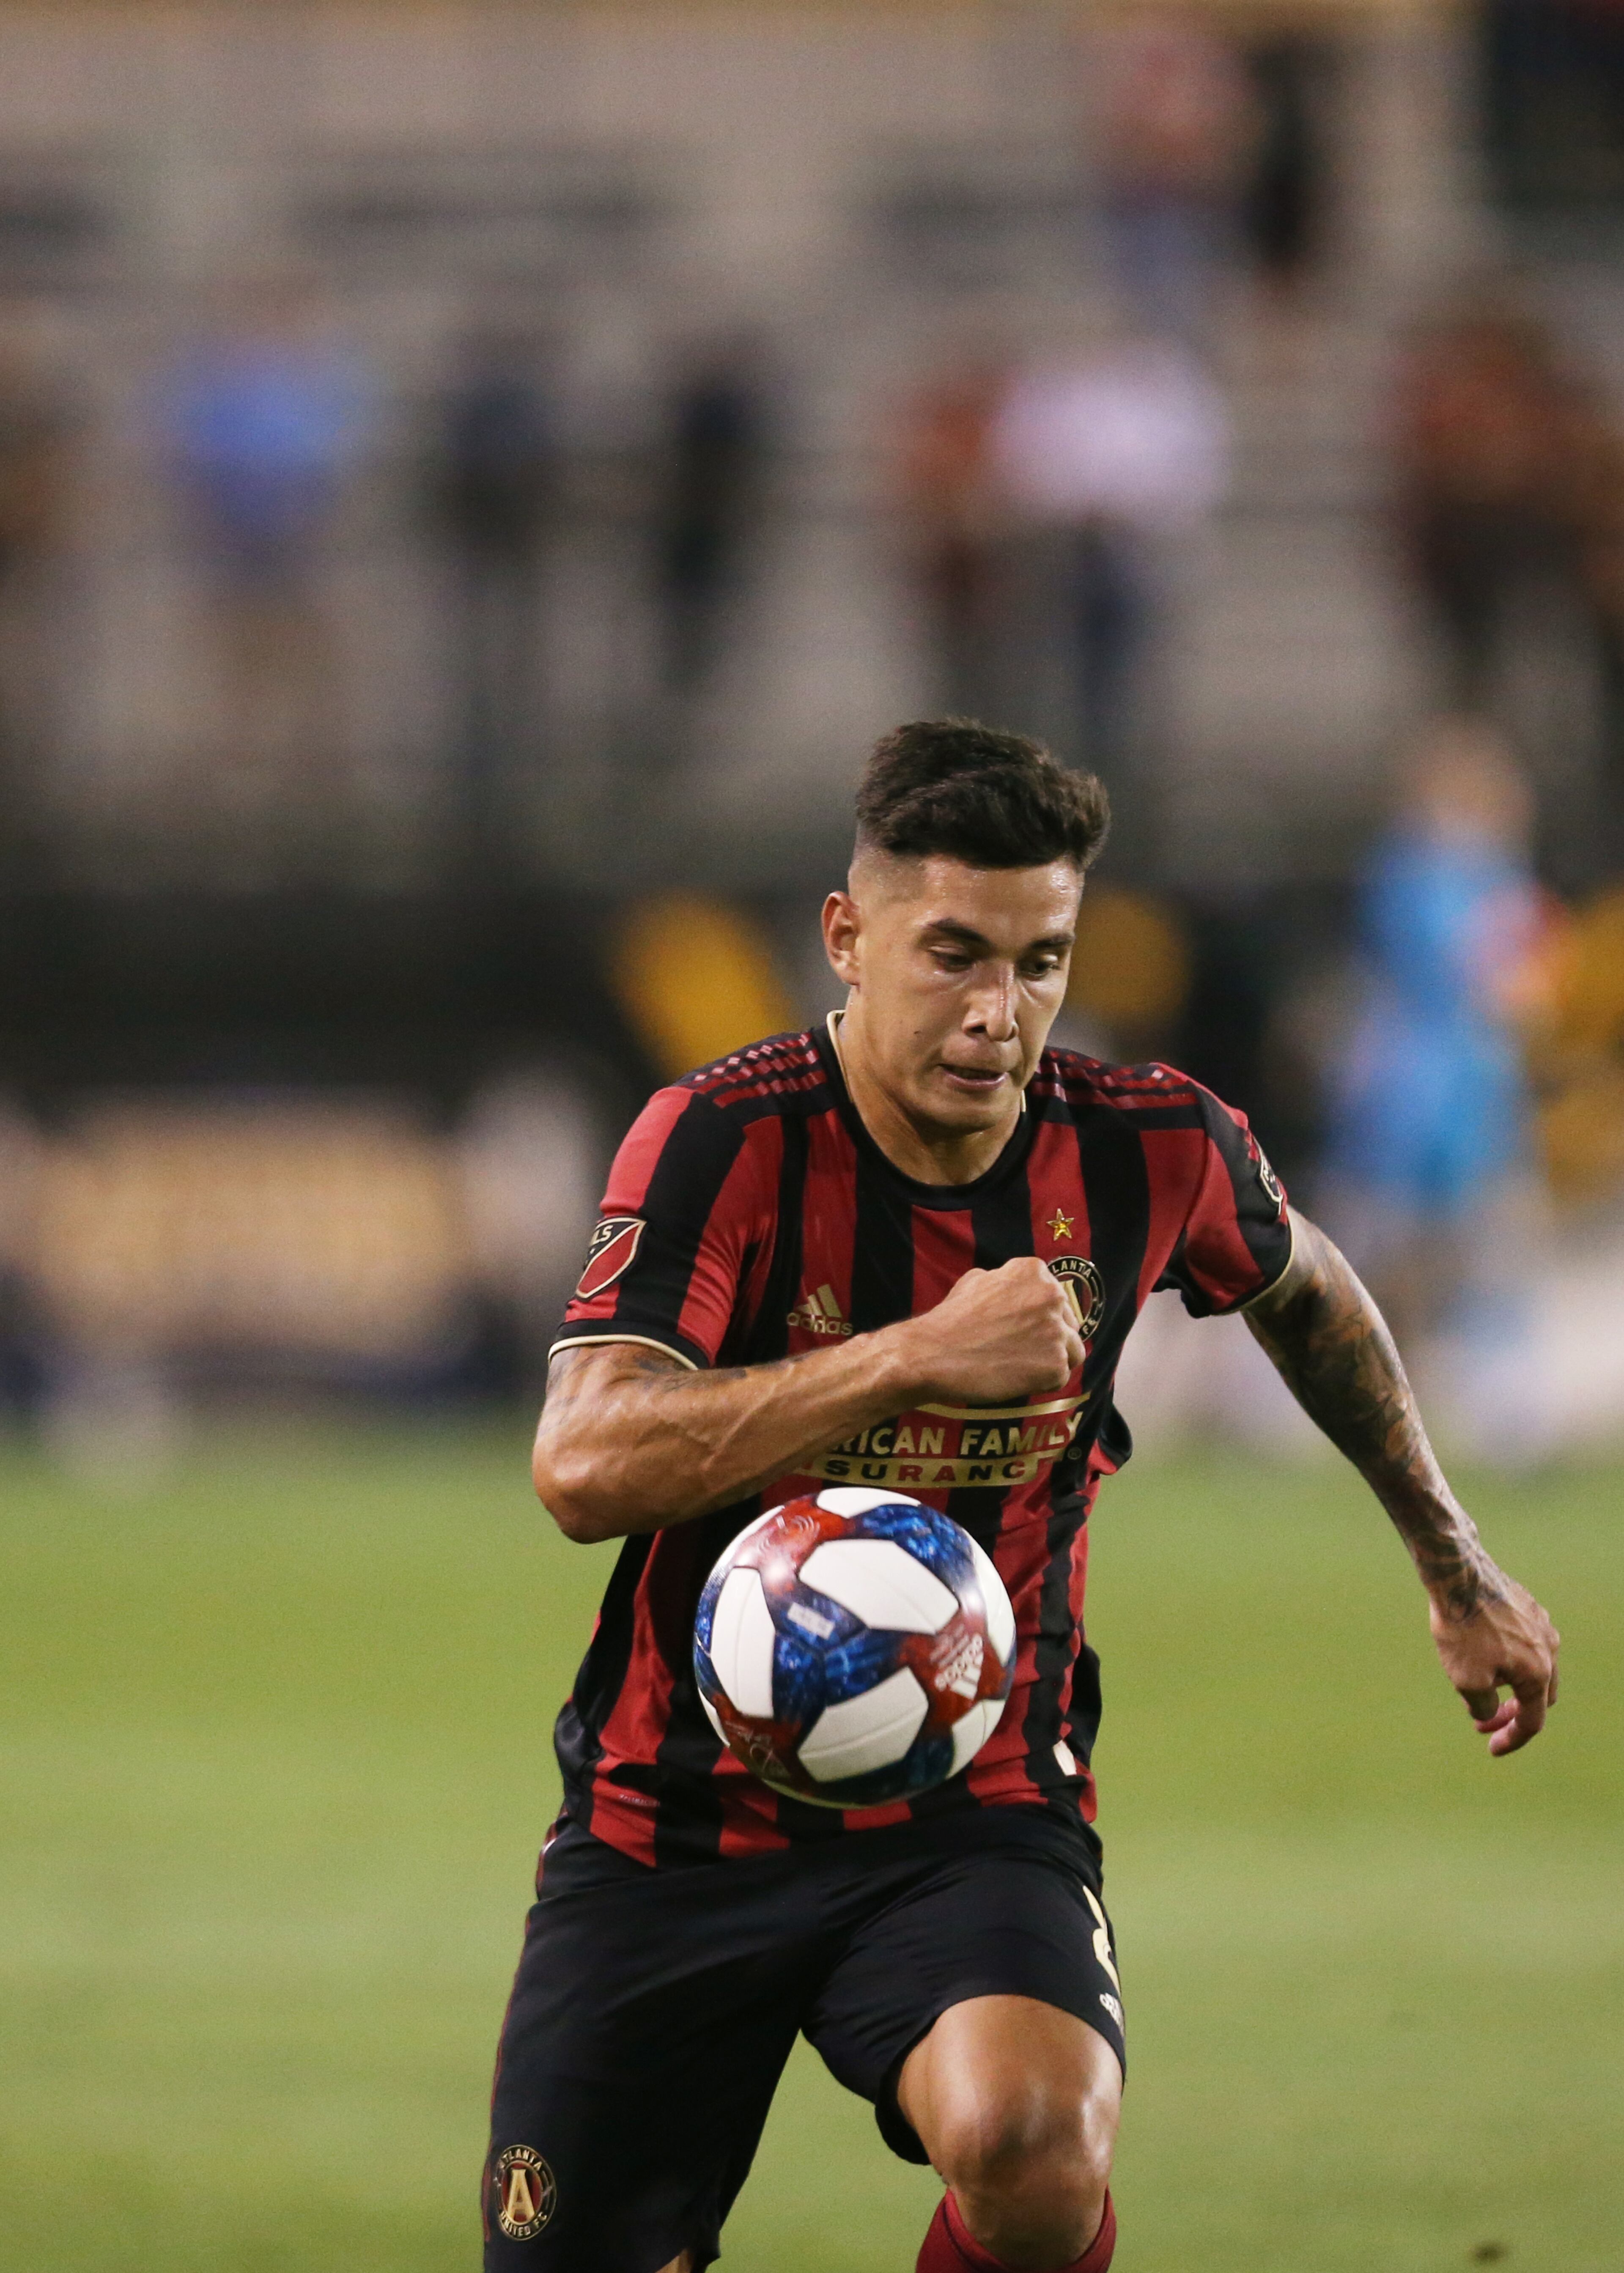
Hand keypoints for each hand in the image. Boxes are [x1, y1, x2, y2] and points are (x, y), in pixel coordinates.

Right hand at [897, 1258, 1083, 1405]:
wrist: (933, 1354)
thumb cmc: (950, 1319)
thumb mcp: (976, 1280)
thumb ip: (1005, 1281)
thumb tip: (1016, 1290)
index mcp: (1035, 1272)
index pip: (1055, 1298)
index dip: (1039, 1317)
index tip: (1022, 1329)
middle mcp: (1053, 1297)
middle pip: (1068, 1323)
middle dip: (1049, 1337)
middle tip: (1020, 1351)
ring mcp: (1056, 1332)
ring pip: (1071, 1351)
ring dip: (1051, 1360)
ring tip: (1019, 1366)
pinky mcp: (1055, 1365)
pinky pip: (1059, 1377)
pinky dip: (1040, 1382)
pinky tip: (1014, 1378)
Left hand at [1430, 1573, 1559, 1756]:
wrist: (1459, 1576)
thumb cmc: (1463, 1630)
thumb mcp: (1467, 1681)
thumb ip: (1483, 1706)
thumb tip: (1487, 1711)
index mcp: (1538, 1673)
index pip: (1532, 1720)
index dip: (1512, 1739)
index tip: (1491, 1748)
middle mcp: (1548, 1649)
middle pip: (1538, 1695)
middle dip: (1512, 1711)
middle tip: (1484, 1718)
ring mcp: (1540, 1625)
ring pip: (1531, 1666)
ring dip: (1507, 1683)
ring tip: (1475, 1682)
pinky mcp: (1527, 1606)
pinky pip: (1523, 1641)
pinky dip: (1506, 1656)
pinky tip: (1481, 1653)